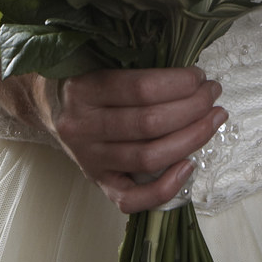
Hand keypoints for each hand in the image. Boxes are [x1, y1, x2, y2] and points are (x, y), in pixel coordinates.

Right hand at [29, 66, 225, 213]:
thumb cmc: (84, 79)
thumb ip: (135, 68)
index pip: (141, 88)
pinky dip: (165, 188)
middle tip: (213, 95)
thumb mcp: (98, 62)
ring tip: (213, 119)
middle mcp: (82, 126)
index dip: (179, 83)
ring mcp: (89, 159)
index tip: (200, 77)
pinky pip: (131, 199)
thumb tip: (191, 75)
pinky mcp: (97, 182)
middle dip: (193, 108)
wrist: (48, 106)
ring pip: (149, 157)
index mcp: (83, 90)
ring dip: (192, 139)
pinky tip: (190, 166)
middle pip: (150, 123)